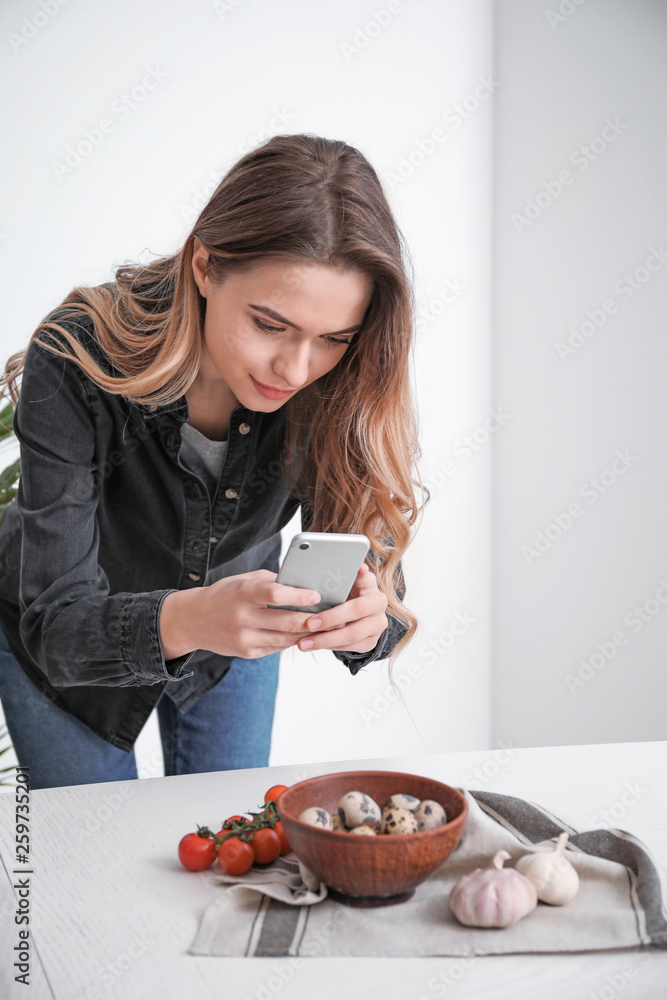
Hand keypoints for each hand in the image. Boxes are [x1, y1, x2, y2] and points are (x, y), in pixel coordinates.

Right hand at [161, 570, 328, 659]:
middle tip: (331, 617)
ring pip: (285, 638)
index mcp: (243, 593)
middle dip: (312, 621)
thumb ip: (271, 582)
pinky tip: (301, 635)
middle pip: (285, 621)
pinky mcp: (246, 652)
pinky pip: (276, 648)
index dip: (298, 596)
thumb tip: (302, 584)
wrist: (192, 620)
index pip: (275, 594)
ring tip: (323, 628)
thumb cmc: (225, 595)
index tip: (316, 595)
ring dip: (306, 634)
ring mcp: (244, 638)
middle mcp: (243, 617)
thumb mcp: (243, 580)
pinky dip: (290, 641)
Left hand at [295, 563, 388, 654]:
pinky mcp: (371, 641)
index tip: (358, 570)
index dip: (362, 574)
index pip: (366, 577)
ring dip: (325, 640)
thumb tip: (340, 569)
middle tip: (309, 623)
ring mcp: (378, 624)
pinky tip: (313, 645)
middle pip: (357, 610)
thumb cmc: (342, 595)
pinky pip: (349, 647)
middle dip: (330, 618)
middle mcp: (378, 603)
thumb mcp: (341, 583)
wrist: (356, 615)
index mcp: (370, 584)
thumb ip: (338, 577)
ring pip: (352, 635)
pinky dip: (329, 646)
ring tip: (303, 642)